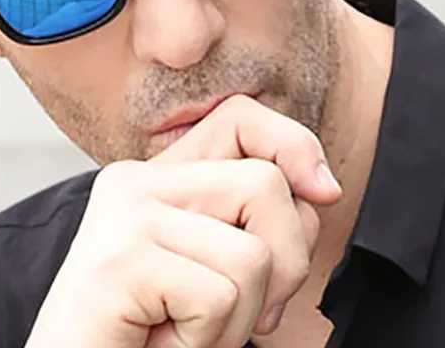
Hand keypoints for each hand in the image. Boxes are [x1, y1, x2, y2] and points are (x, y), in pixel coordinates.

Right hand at [26, 96, 341, 347]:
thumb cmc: (146, 332)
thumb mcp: (209, 265)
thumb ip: (250, 220)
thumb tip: (322, 186)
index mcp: (157, 177)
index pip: (239, 118)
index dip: (294, 143)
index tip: (323, 192)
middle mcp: (136, 181)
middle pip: (265, 184)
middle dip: (286, 262)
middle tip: (243, 313)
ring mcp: (125, 215)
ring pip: (251, 254)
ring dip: (238, 320)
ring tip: (185, 330)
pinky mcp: (121, 260)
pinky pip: (217, 298)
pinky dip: (204, 341)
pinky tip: (159, 341)